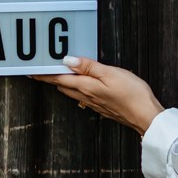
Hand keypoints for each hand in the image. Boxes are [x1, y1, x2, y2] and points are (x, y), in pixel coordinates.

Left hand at [30, 56, 163, 133]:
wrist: (146, 116)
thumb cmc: (132, 94)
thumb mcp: (110, 74)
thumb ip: (88, 67)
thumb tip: (67, 61)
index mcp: (86, 87)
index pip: (59, 79)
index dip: (44, 75)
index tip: (30, 71)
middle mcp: (87, 97)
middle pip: (63, 86)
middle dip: (50, 79)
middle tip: (39, 71)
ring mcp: (95, 103)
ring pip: (72, 92)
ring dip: (62, 84)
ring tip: (56, 76)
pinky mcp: (103, 106)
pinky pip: (84, 97)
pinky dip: (77, 90)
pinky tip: (80, 88)